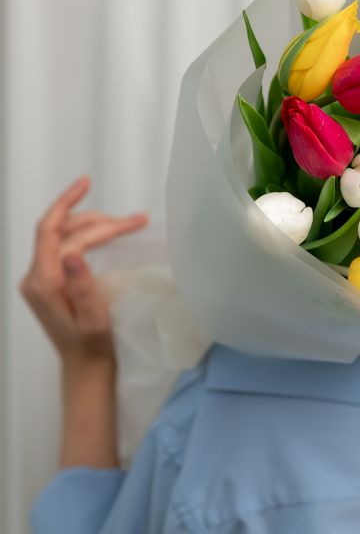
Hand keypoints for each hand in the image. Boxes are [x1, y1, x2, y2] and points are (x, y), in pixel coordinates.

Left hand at [19, 175, 148, 370]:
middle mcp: (35, 277)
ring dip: (92, 224)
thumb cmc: (94, 346)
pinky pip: (64, 246)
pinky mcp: (49, 281)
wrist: (85, 367)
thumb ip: (81, 285)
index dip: (68, 202)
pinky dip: (87, 234)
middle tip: (134, 220)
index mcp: (43, 283)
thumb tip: (73, 253)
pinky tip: (106, 234)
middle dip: (96, 218)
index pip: (51, 231)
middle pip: (60, 230)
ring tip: (126, 225)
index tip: (89, 182)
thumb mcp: (93, 319)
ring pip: (62, 235)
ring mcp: (40, 278)